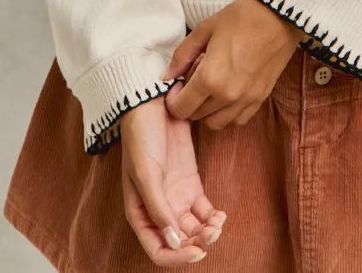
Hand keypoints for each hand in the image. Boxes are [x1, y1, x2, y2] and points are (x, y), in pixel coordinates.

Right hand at [119, 95, 227, 265]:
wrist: (153, 104)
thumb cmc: (141, 138)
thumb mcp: (145, 173)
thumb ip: (158, 207)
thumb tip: (173, 241)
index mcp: (140, 213)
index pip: (158, 249)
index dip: (177, 257)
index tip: (197, 250)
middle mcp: (158, 209)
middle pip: (180, 241)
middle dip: (197, 243)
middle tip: (213, 232)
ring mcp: (175, 197)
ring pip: (194, 228)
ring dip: (207, 232)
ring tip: (218, 223)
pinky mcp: (190, 183)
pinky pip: (203, 210)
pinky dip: (212, 217)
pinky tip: (220, 214)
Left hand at [159, 0, 305, 130]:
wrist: (278, 16)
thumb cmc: (240, 18)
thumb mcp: (204, 29)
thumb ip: (182, 56)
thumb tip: (167, 76)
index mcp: (209, 77)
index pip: (180, 108)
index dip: (173, 99)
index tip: (176, 85)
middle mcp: (227, 96)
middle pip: (196, 116)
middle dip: (188, 103)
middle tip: (191, 83)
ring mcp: (245, 100)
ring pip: (216, 123)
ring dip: (207, 111)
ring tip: (209, 89)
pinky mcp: (260, 99)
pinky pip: (238, 120)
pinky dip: (228, 113)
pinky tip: (227, 94)